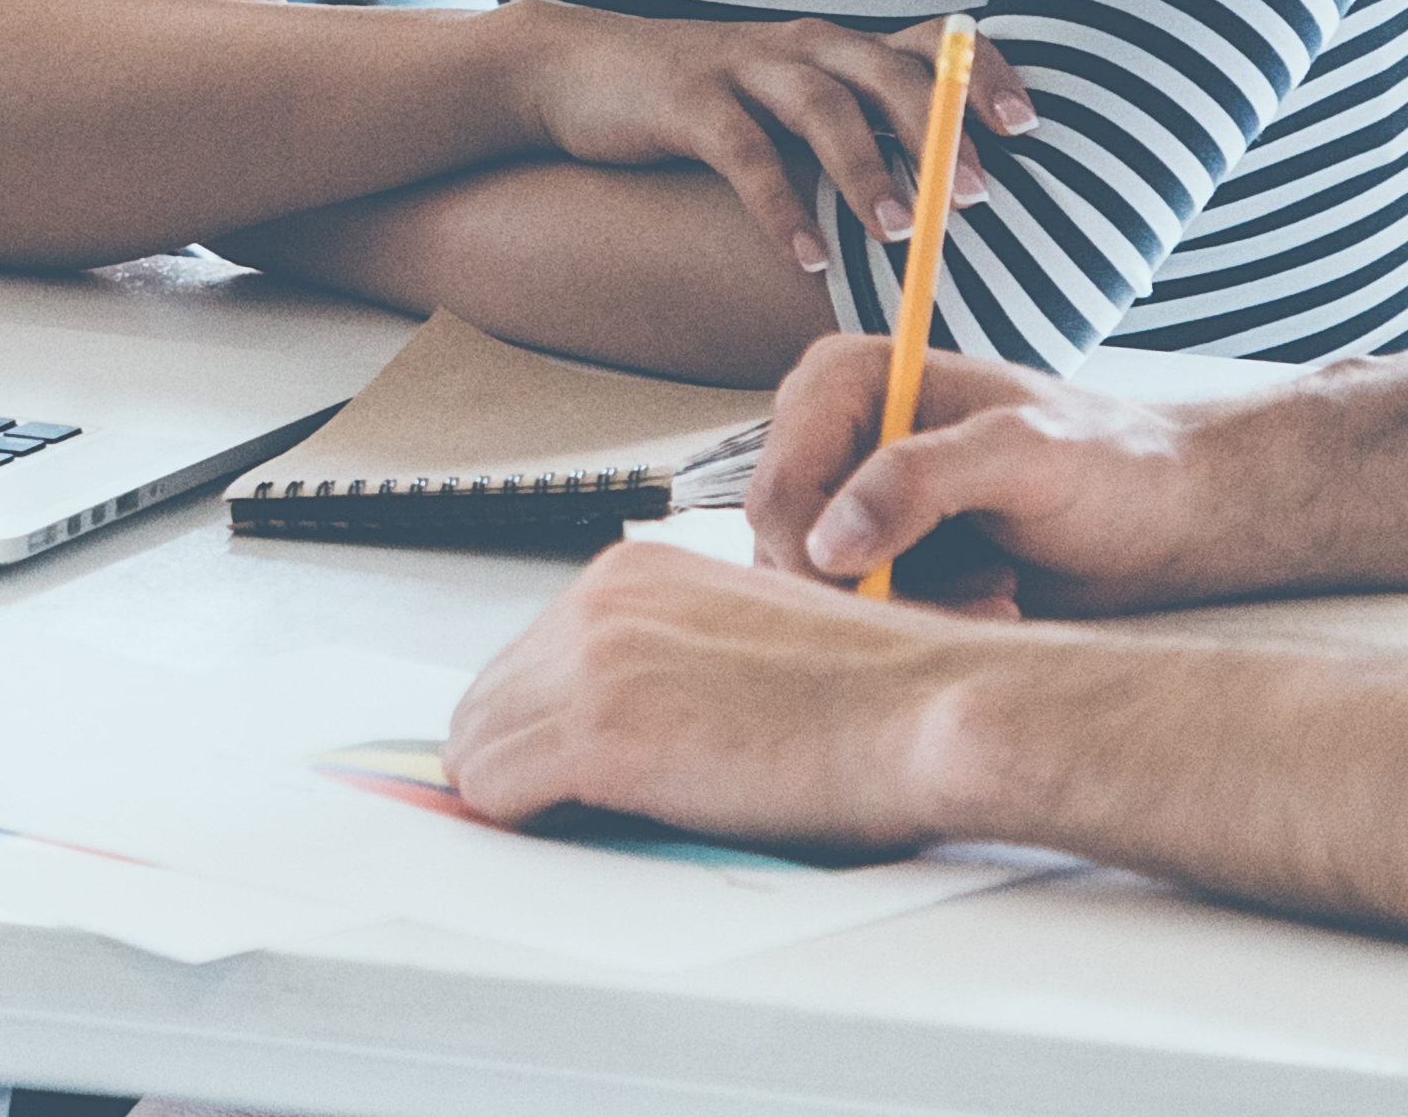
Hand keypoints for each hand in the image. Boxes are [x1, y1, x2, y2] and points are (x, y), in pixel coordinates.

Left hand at [444, 541, 993, 849]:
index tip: (564, 771)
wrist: (931, 713)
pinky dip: (529, 827)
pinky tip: (597, 833)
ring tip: (601, 824)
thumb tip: (623, 724)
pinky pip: (494, 794)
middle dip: (519, 762)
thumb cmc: (872, 698)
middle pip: (486, 700)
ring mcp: (594, 663)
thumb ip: (665, 667)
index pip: (522, 659)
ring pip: (477, 748)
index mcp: (633, 574)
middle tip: (576, 812)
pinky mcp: (602, 734)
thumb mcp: (741, 647)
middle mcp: (601, 602)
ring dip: (524, 799)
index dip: (540, 727)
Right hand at [487, 6, 1031, 278]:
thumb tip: (931, 192)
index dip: (980, 73)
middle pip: (886, 72)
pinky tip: (806, 257)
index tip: (1028, 126)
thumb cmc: (695, 99)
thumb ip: (846, 127)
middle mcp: (797, 47)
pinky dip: (779, 206)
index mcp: (830, 46)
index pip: (927, 42)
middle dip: (939, 130)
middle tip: (980, 194)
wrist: (572, 66)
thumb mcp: (779, 99)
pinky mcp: (685, 101)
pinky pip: (743, 153)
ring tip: (902, 234)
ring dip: (866, 172)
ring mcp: (740, 69)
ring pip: (820, 109)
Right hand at [738, 332, 1260, 617]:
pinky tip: (986, 600)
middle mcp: (828, 434)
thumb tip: (827, 544)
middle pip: (784, 549)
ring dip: (903, 610)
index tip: (900, 593)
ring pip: (817, 590)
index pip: (778, 492)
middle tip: (982, 593)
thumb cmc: (1111, 466)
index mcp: (841, 380)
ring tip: (995, 590)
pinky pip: (852, 611)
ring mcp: (847, 495)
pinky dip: (915, 622)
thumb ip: (923, 480)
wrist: (1164, 513)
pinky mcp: (874, 550)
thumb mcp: (1027, 456)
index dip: (822, 559)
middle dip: (874, 591)